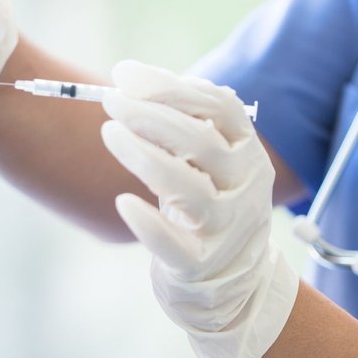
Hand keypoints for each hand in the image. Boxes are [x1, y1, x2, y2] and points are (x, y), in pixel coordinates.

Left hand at [99, 60, 298, 357]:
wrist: (232, 283)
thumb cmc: (207, 204)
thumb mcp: (209, 162)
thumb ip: (183, 122)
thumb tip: (131, 77)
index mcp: (248, 151)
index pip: (220, 107)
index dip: (171, 86)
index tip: (125, 74)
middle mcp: (245, 187)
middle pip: (201, 142)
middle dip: (151, 115)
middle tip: (110, 101)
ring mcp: (226, 227)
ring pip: (187, 188)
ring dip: (144, 156)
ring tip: (109, 133)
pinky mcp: (201, 265)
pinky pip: (172, 244)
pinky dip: (148, 223)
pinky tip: (123, 202)